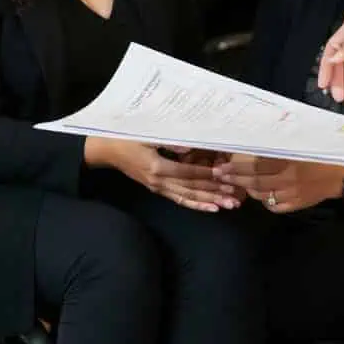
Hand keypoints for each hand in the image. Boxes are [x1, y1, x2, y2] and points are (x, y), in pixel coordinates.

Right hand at [86, 138, 241, 212]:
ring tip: (229, 205)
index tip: (226, 176)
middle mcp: (159, 181)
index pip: (188, 172)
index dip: (208, 174)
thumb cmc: (127, 138)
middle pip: (192, 188)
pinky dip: (196, 205)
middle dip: (215, 192)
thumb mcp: (146, 135)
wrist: (108, 150)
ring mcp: (158, 188)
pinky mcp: (158, 189)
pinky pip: (179, 200)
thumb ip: (168, 142)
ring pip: (188, 197)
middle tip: (236, 196)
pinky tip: (210, 208)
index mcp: (157, 167)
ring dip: (209, 201)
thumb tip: (189, 147)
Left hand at [213, 155, 343, 213]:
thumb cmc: (322, 152)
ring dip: (248, 189)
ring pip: (263, 195)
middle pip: (254, 181)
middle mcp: (288, 180)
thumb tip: (256, 139)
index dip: (236, 168)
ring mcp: (292, 194)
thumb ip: (280, 144)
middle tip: (220, 176)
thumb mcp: (301, 143)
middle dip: (234, 179)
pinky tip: (261, 195)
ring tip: (237, 184)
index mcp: (288, 162)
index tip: (221, 167)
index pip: (255, 167)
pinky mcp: (298, 204)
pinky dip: (265, 201)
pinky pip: (276, 206)